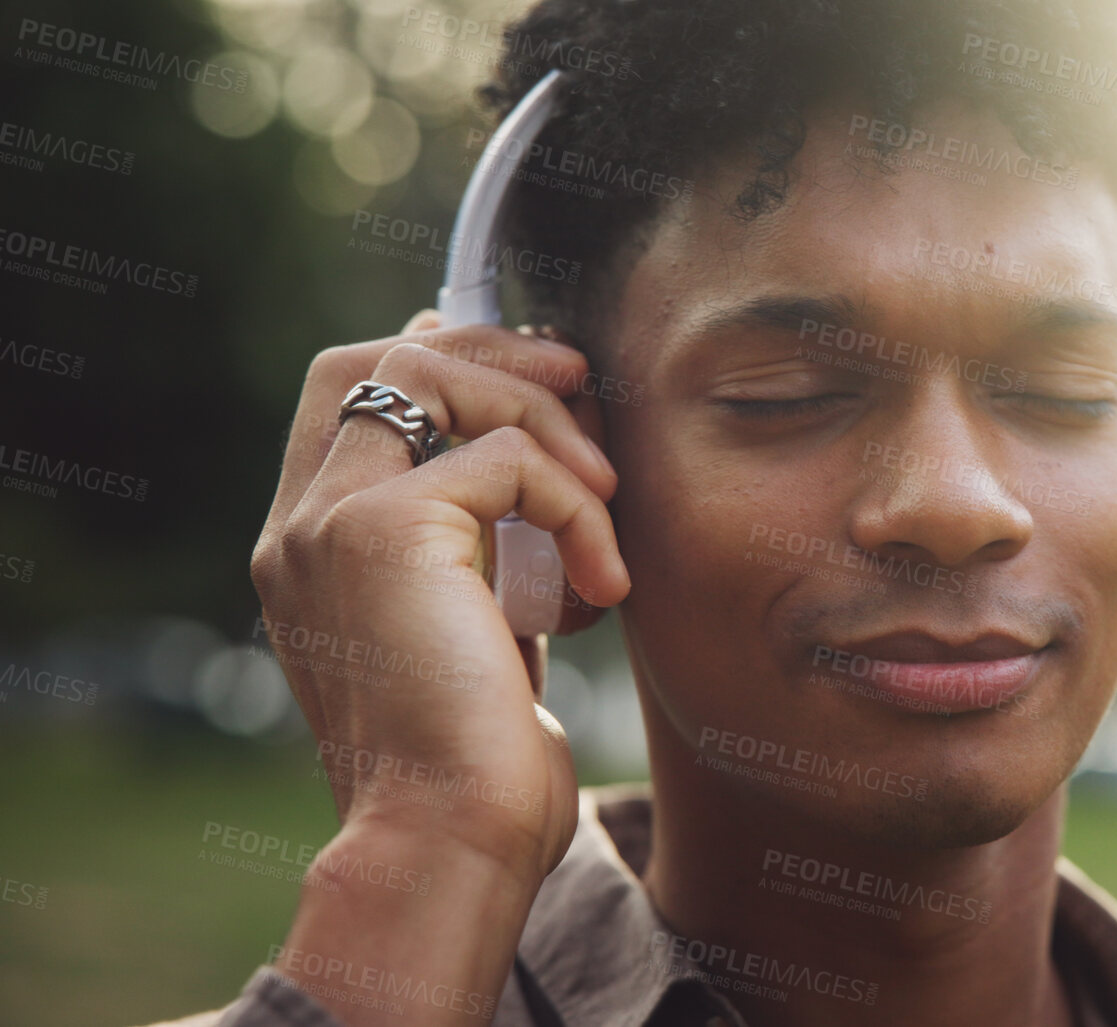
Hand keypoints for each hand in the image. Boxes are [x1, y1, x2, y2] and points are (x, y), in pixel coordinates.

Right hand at [250, 309, 628, 887]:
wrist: (448, 839)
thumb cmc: (479, 761)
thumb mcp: (477, 631)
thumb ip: (480, 549)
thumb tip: (529, 467)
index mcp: (310, 549)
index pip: (349, 395)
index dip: (445, 359)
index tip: (544, 380)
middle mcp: (299, 527)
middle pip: (372, 359)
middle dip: (488, 350)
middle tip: (580, 378)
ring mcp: (328, 524)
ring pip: (430, 374)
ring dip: (543, 412)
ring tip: (608, 489)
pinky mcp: (384, 531)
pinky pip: (506, 456)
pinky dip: (576, 504)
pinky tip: (602, 582)